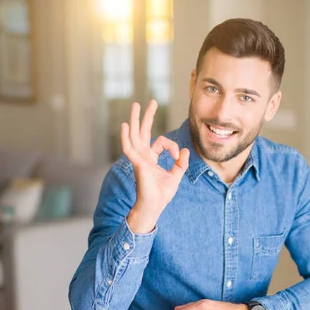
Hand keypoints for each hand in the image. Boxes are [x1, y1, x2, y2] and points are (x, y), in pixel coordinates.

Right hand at [121, 100, 189, 232]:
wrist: (154, 207)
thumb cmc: (161, 194)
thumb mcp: (176, 176)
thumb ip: (181, 163)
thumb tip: (184, 149)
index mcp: (150, 158)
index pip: (161, 142)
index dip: (172, 146)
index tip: (178, 155)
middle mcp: (143, 156)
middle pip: (143, 131)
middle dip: (147, 116)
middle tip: (152, 101)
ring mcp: (138, 159)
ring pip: (135, 135)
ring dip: (135, 120)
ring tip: (135, 105)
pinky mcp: (138, 164)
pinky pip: (129, 148)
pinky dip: (126, 137)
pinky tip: (125, 126)